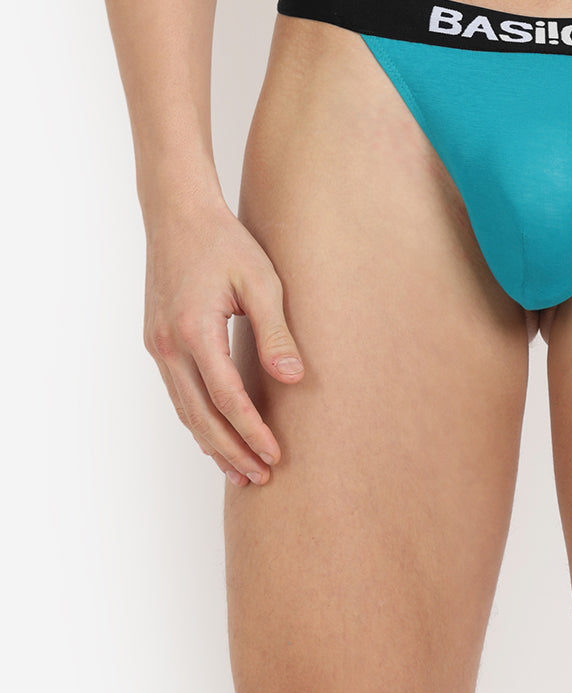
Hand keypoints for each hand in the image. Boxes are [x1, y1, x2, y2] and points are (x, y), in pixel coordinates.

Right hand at [143, 199, 303, 485]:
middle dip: (231, 451)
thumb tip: (293, 379)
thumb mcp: (262, 282)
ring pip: (184, 410)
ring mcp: (157, 345)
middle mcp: (168, 345)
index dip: (252, 431)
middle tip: (260, 478)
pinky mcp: (157, 341)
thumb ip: (276, 332)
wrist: (178, 214)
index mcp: (194, 330)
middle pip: (200, 416)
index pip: (226, 398)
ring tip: (240, 471)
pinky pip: (178, 393)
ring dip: (212, 443)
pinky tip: (215, 434)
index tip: (276, 455)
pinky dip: (197, 420)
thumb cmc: (225, 242)